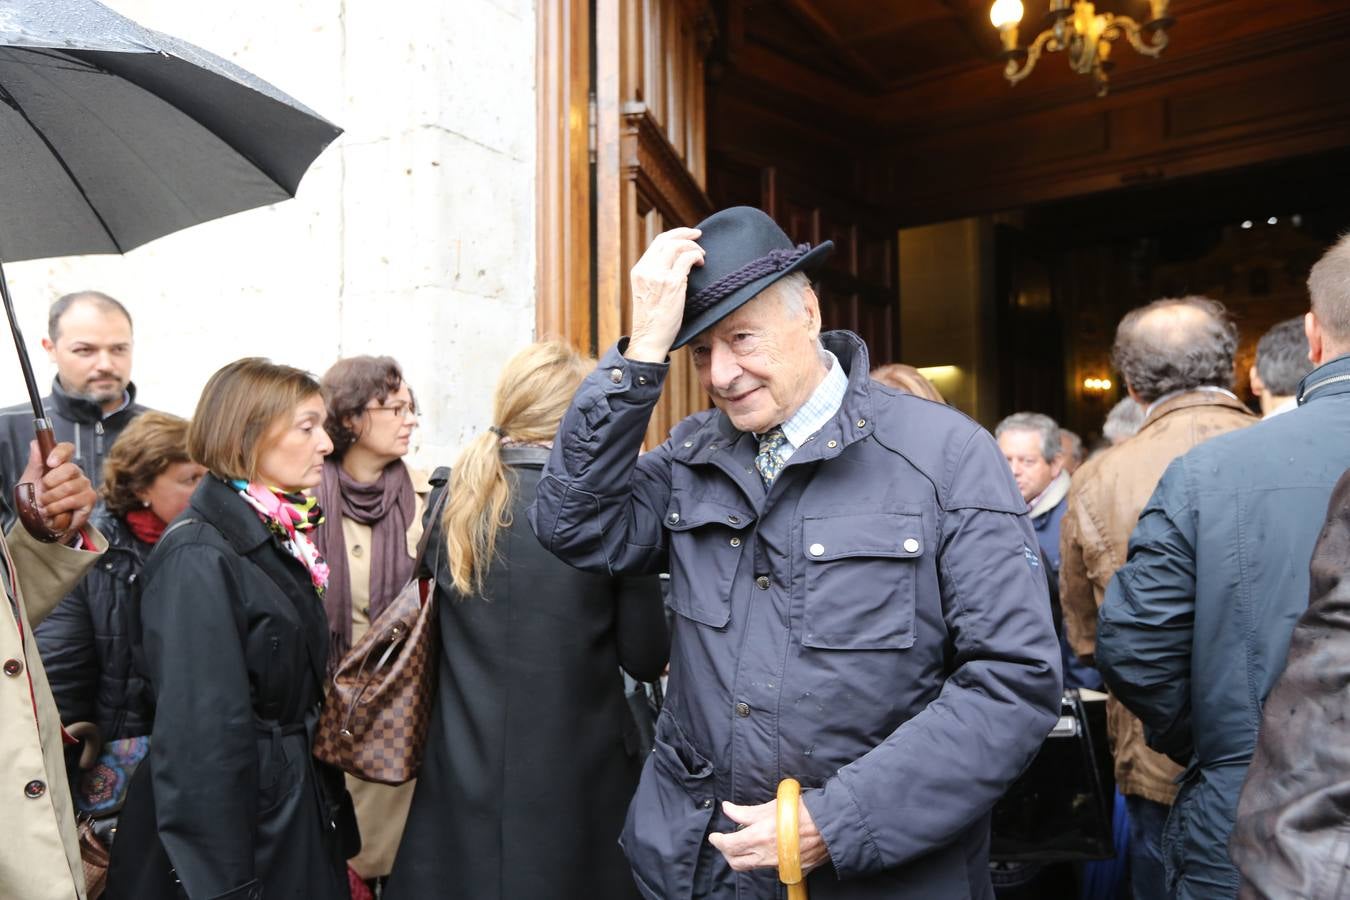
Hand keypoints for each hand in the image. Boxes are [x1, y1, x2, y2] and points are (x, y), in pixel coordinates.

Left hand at [19, 440, 95, 540]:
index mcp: (62, 464)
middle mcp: (76, 473)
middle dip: (50, 483)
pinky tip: (55, 512)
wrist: (42, 522)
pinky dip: (59, 508)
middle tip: (43, 493)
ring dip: (52, 500)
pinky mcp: (90, 500)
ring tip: (47, 506)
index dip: (61, 453)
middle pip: (70, 469)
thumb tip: (36, 444)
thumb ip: (34, 463)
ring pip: (69, 487)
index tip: (51, 462)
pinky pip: (73, 501)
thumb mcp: (30, 480)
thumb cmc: (37, 500)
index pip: (67, 449)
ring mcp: (85, 486)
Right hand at [626, 227, 704, 362]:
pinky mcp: (672, 283)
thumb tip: (676, 264)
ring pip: (677, 246)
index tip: (687, 235)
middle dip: (685, 233)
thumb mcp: (648, 293)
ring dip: (693, 246)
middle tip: (699, 236)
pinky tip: (701, 264)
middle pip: (667, 239)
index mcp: (639, 271)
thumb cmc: (653, 321)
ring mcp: (659, 276)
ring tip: (701, 255)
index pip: (657, 243)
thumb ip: (656, 277)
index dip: (674, 235)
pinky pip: (687, 259)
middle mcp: (646, 270)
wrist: (649, 339)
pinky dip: (697, 256)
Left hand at [707, 797, 828, 874]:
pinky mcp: (789, 870)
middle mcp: (766, 856)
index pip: (729, 845)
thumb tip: (728, 809)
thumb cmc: (803, 812)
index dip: (718, 841)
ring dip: (743, 856)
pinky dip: (762, 859)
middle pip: (736, 862)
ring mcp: (778, 866)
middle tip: (725, 842)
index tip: (715, 836)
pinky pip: (769, 867)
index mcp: (759, 838)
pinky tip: (765, 848)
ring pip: (751, 866)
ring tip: (744, 843)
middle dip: (726, 852)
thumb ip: (746, 812)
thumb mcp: (771, 806)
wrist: (831, 826)